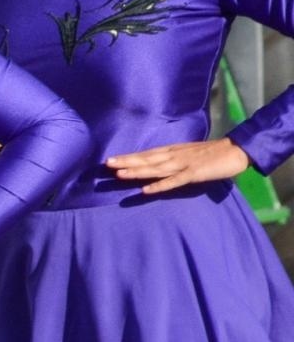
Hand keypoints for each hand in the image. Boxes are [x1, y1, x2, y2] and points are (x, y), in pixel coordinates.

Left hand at [107, 137, 250, 194]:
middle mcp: (173, 156)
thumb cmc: (211, 154)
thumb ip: (173, 159)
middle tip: (107, 164)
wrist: (235, 151)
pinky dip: (159, 185)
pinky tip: (146, 190)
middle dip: (126, 162)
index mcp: (172, 151)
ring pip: (155, 169)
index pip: (146, 154)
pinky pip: (173, 181)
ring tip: (119, 174)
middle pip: (146, 159)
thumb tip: (159, 164)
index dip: (129, 157)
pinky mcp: (193, 174)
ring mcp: (183, 164)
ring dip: (137, 172)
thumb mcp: (188, 153)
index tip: (111, 159)